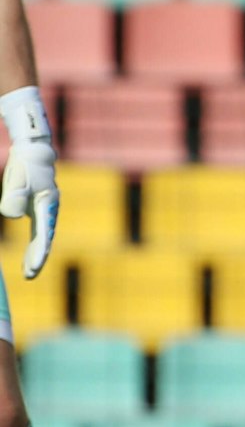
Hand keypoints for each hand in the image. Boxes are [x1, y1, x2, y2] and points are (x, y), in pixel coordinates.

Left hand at [0, 139, 57, 279]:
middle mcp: (49, 210)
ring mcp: (45, 211)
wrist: (34, 151)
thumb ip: (14, 194)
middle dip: (37, 258)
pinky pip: (38, 233)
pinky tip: (28, 258)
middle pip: (45, 238)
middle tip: (29, 276)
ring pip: (43, 238)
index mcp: (47, 203)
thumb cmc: (26, 163)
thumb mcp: (17, 176)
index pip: (43, 232)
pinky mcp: (38, 210)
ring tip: (28, 273)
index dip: (38, 251)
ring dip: (35, 255)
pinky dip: (34, 247)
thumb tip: (12, 216)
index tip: (34, 267)